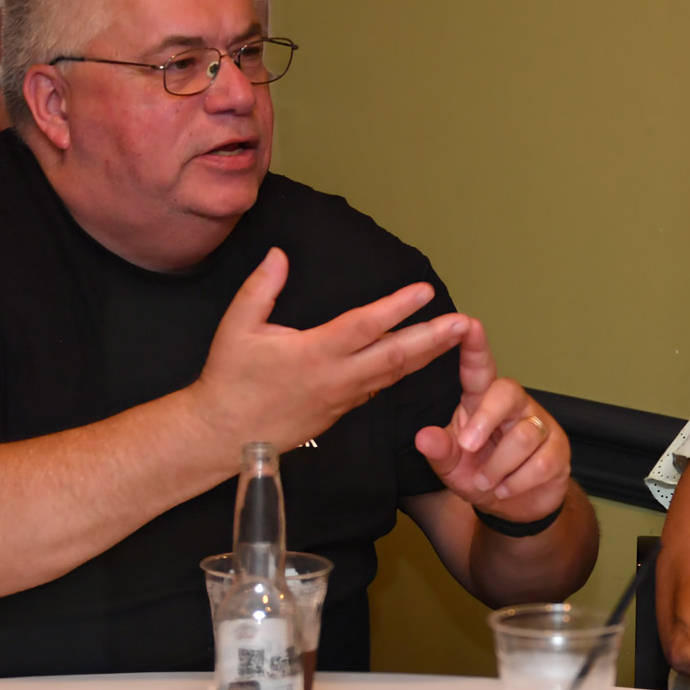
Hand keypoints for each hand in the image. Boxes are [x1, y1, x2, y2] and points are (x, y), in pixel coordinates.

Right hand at [194, 248, 469, 455]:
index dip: (396, 308)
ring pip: (393, 375)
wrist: (224, 434)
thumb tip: (279, 255)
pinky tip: (418, 359)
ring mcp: (342, 398)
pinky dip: (402, 372)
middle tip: (465, 324)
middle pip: (395, 356)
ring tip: (454, 337)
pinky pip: (378, 389)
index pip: (364, 326)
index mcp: (314, 353)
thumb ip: (261, 289)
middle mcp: (336, 378)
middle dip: (433, 339)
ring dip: (426, 355)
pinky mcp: (340, 412)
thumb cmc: (229, 379)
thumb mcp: (236, 328)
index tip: (424, 292)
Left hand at [414, 318, 569, 522]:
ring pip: (524, 435)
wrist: (515, 508)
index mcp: (482, 401)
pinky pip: (542, 461)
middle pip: (507, 392)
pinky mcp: (559, 449)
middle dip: (486, 420)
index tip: (467, 323)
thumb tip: (424, 437)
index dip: (474, 346)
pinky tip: (506, 488)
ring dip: (499, 466)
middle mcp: (513, 405)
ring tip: (486, 482)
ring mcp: (540, 425)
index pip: (479, 367)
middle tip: (468, 446)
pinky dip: (518, 481)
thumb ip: (439, 452)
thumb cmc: (481, 475)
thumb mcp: (452, 468)